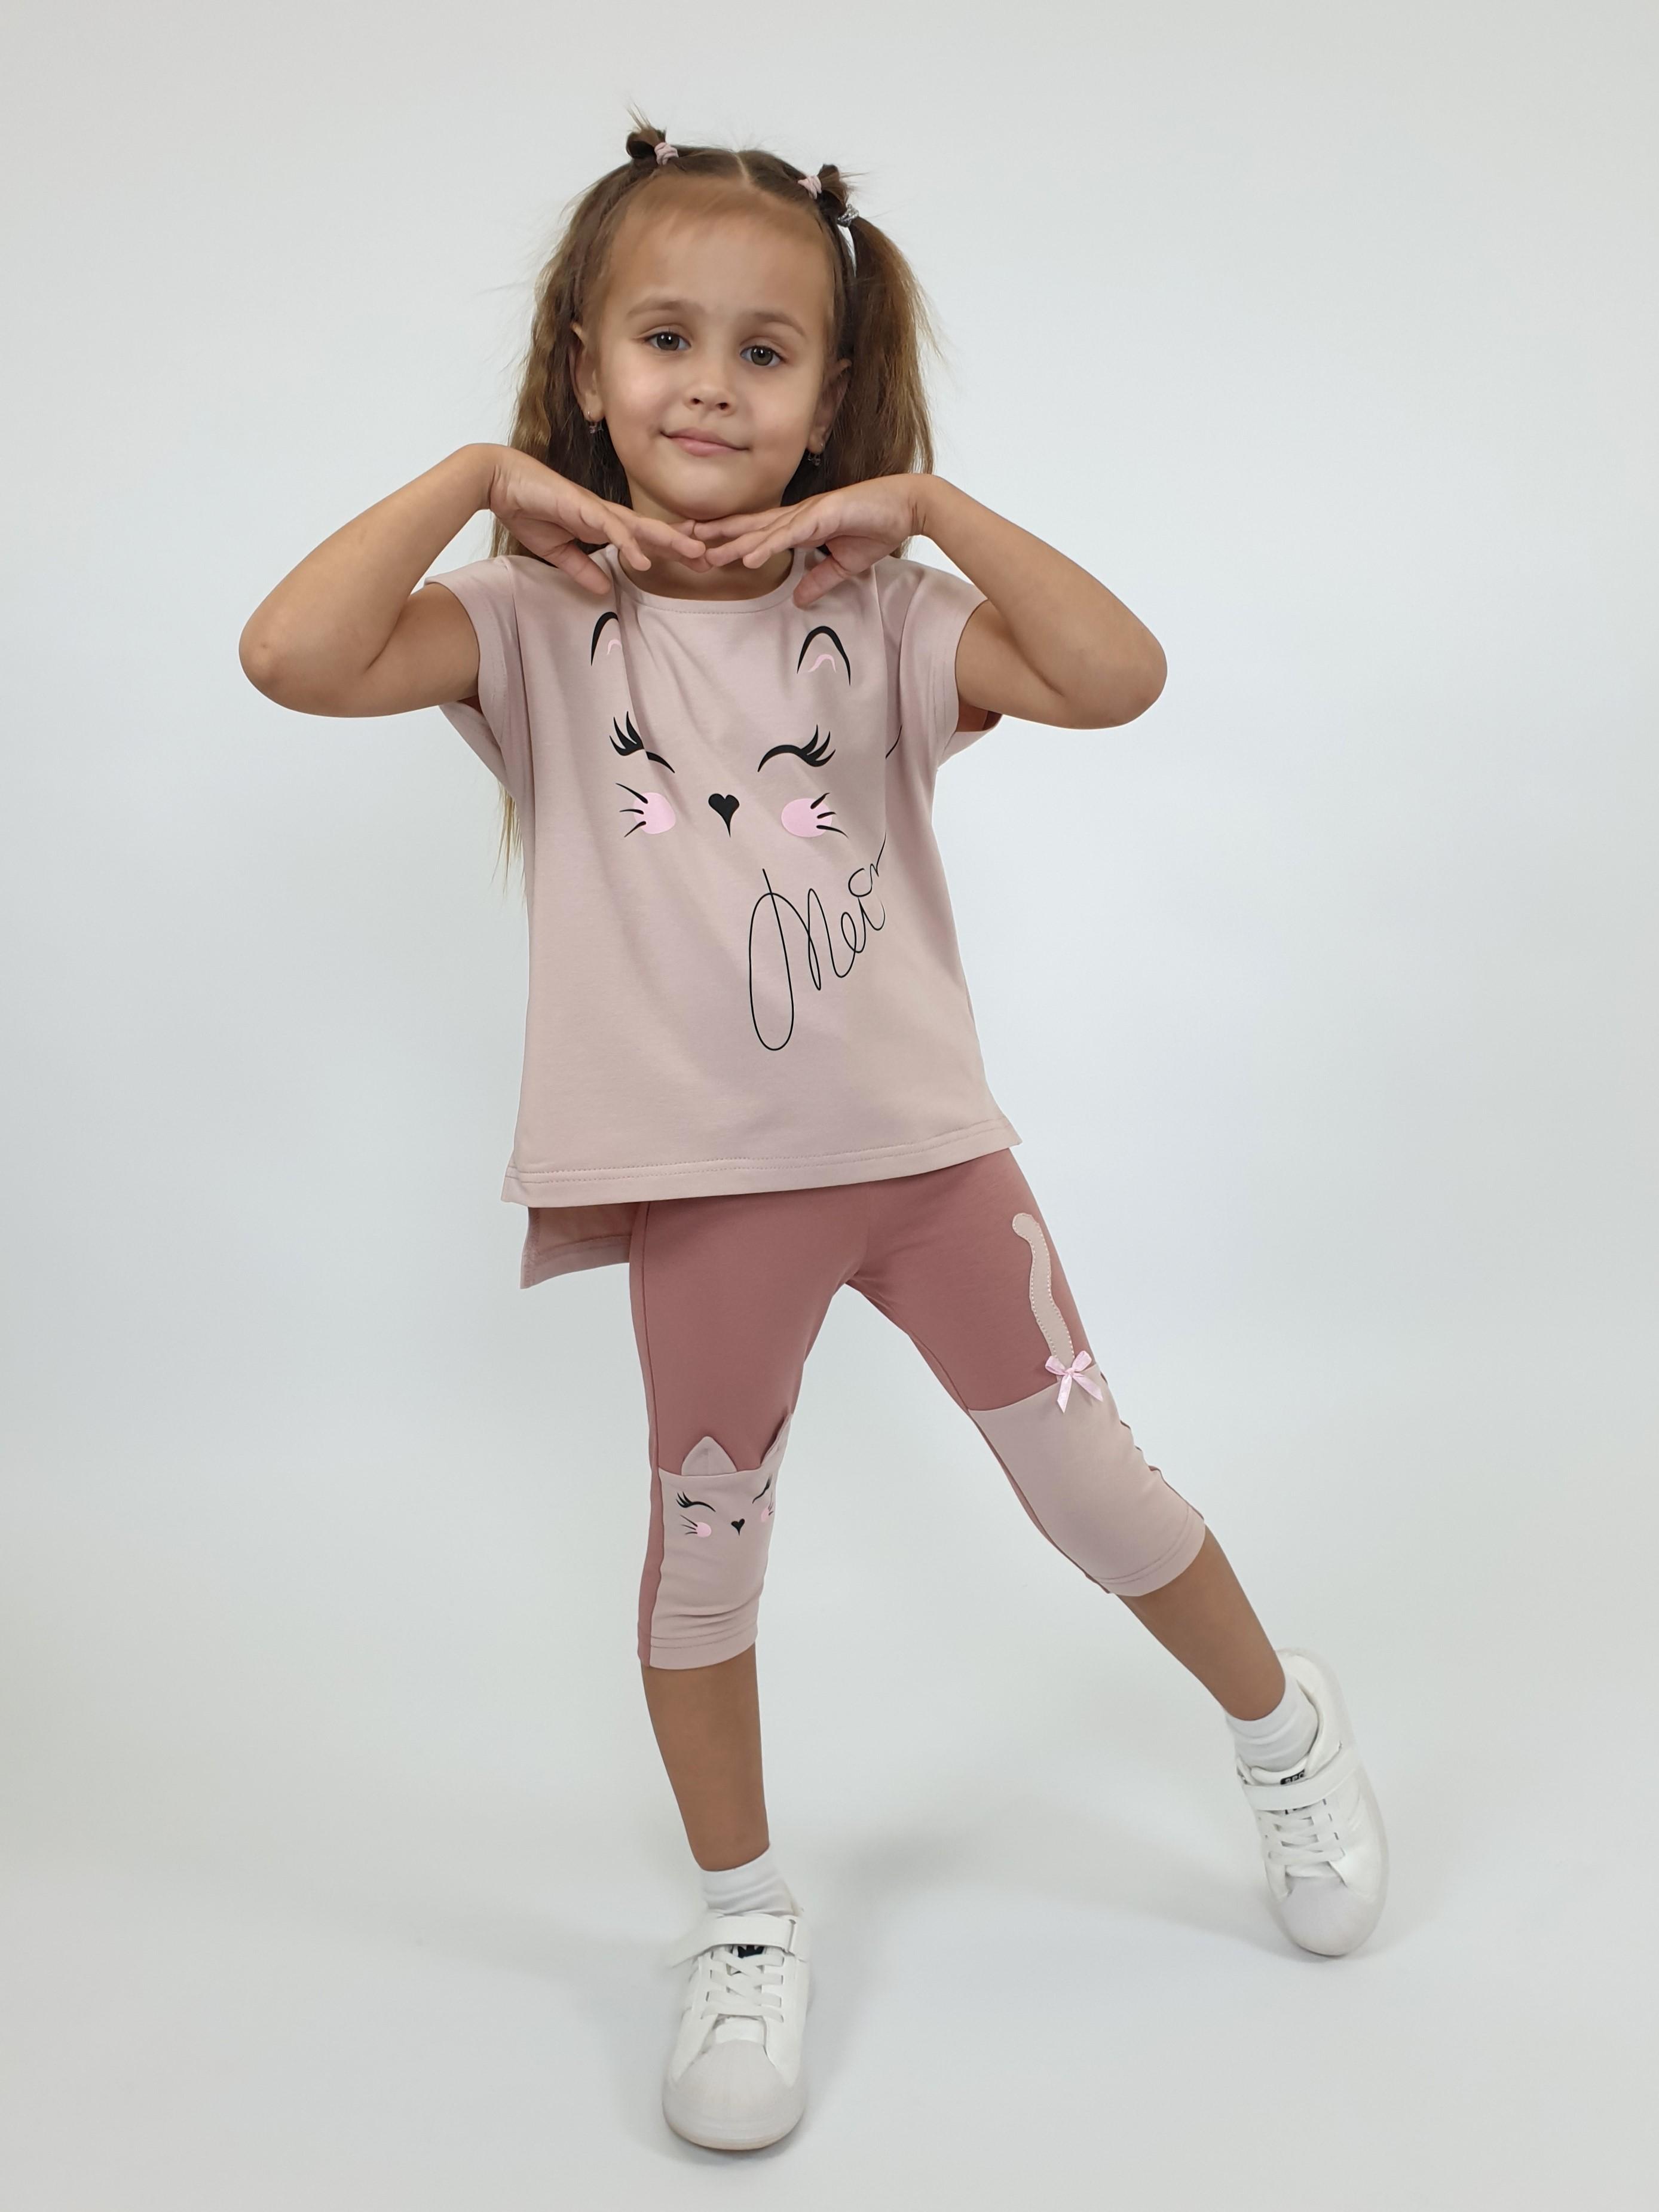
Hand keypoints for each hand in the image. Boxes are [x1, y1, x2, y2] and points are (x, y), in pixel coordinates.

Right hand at [485, 448, 707, 596]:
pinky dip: (628, 542)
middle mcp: (606, 514)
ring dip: (667, 541)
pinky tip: (643, 559)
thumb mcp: (559, 552)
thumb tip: (604, 589)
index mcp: (603, 524)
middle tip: (712, 559)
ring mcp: (595, 509)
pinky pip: (609, 527)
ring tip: (693, 555)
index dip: (670, 550)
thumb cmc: (529, 509)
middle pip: (652, 531)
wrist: (501, 483)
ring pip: (640, 526)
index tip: (696, 563)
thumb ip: (582, 569)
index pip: (644, 539)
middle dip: (682, 544)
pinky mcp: (580, 506)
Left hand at [692, 475, 931, 608]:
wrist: (905, 507)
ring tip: (705, 555)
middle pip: (748, 527)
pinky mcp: (823, 517)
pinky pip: (790, 534)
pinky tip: (747, 556)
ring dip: (732, 543)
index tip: (699, 546)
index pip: (756, 532)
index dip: (727, 538)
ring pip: (762, 531)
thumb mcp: (843, 564)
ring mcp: (808, 514)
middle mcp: (797, 516)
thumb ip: (819, 580)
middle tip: (682, 544)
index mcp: (799, 525)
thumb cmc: (876, 528)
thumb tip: (800, 601)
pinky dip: (767, 545)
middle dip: (715, 536)